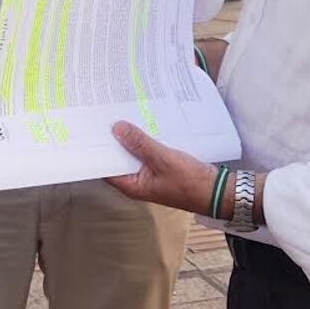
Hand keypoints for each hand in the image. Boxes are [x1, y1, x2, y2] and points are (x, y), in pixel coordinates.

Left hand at [105, 121, 219, 216]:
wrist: (216, 191)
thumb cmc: (191, 183)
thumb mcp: (163, 159)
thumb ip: (140, 144)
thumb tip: (117, 129)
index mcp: (132, 186)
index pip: (105, 168)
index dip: (98, 150)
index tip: (92, 131)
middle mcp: (137, 181)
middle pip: (118, 159)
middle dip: (113, 140)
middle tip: (106, 118)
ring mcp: (148, 174)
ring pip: (132, 154)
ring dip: (130, 139)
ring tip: (122, 117)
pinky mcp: (159, 168)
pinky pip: (146, 152)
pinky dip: (144, 141)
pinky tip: (143, 126)